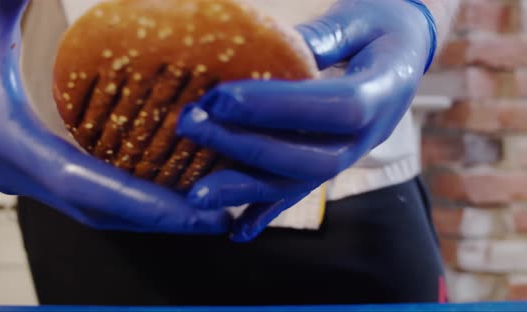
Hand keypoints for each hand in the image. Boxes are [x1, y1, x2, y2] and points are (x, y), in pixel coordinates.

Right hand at [0, 0, 229, 233]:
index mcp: (2, 134)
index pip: (83, 185)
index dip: (141, 204)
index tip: (194, 212)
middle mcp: (12, 166)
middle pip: (97, 209)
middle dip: (159, 219)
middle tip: (219, 218)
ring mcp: (22, 170)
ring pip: (95, 207)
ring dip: (149, 213)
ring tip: (206, 208)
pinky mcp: (34, 164)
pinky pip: (90, 189)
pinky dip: (131, 194)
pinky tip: (169, 181)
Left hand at [177, 0, 436, 241]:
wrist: (404, 47)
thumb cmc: (382, 22)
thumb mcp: (359, 18)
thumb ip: (321, 37)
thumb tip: (266, 49)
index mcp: (383, 92)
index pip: (335, 108)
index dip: (280, 107)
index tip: (222, 98)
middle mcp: (370, 135)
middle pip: (309, 156)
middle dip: (246, 146)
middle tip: (193, 127)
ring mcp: (350, 154)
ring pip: (299, 182)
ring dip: (246, 189)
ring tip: (197, 193)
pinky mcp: (331, 161)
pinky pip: (299, 191)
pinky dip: (267, 211)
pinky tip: (237, 231)